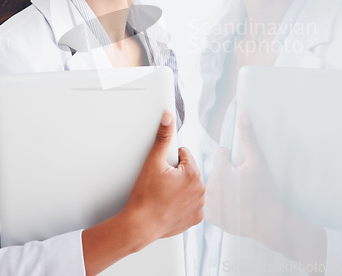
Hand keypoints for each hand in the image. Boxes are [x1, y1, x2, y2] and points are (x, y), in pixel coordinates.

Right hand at [124, 110, 204, 243]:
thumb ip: (162, 137)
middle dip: (176, 173)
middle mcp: (201, 190)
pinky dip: (182, 203)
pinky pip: (190, 203)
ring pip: (189, 186)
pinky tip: (170, 205)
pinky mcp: (195, 218)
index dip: (170, 160)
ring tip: (164, 194)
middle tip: (161, 183)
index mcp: (193, 173)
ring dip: (180, 187)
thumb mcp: (153, 161)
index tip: (162, 171)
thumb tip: (168, 117)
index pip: (184, 154)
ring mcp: (199, 206)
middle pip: (188, 170)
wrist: (140, 224)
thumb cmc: (145, 195)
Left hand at [205, 111, 283, 242]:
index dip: (233, 159)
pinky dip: (220, 203)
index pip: (221, 154)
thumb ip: (248, 136)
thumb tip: (243, 114)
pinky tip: (232, 205)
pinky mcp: (212, 217)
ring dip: (222, 186)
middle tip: (242, 184)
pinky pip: (213, 202)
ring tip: (238, 195)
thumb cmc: (266, 191)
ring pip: (214, 186)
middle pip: (216, 170)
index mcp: (220, 171)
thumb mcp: (258, 161)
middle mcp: (212, 188)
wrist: (271, 223)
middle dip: (227, 172)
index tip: (242, 168)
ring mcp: (211, 204)